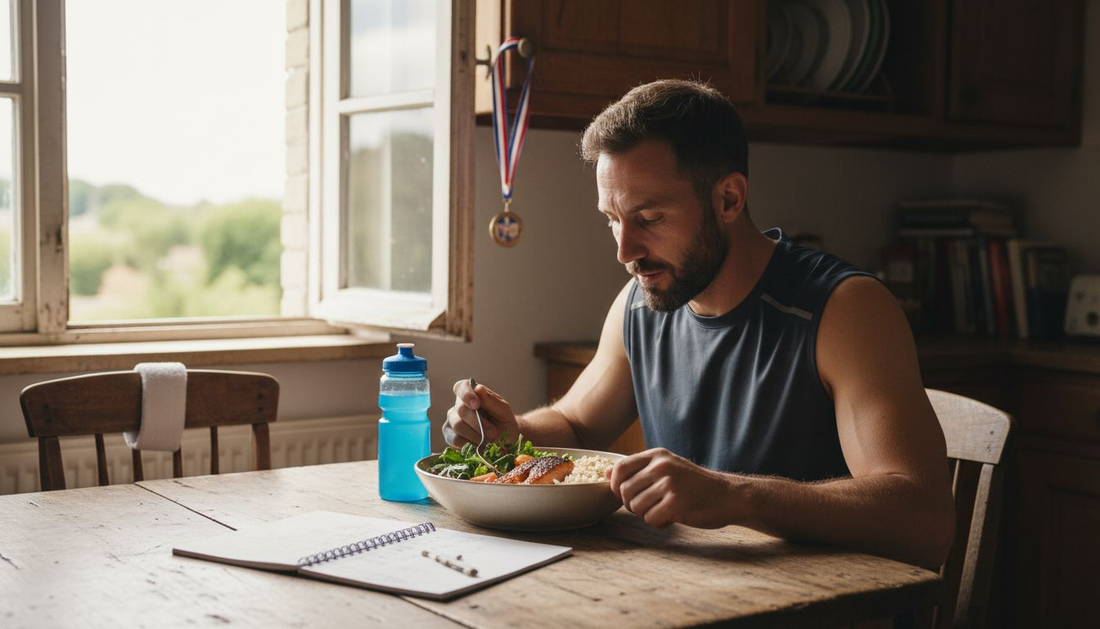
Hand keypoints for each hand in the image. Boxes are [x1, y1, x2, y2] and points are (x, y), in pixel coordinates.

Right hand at [443, 380, 520, 446]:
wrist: (505, 439)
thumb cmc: (503, 420)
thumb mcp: (503, 410)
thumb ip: (491, 400)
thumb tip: (478, 388)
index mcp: (471, 393)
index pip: (461, 387)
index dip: (467, 395)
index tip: (477, 405)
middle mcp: (458, 405)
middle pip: (461, 410)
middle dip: (478, 423)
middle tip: (493, 432)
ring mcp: (452, 420)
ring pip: (458, 425)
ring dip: (475, 434)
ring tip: (489, 440)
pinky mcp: (450, 436)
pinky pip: (454, 439)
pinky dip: (469, 444)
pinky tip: (478, 444)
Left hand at [609, 448, 736, 528]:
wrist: (727, 496)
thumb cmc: (695, 484)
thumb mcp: (668, 468)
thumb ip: (638, 469)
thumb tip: (607, 472)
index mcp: (658, 456)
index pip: (620, 467)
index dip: (615, 485)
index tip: (624, 495)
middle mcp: (661, 467)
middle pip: (625, 490)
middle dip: (631, 504)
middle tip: (649, 507)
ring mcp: (669, 485)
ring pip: (636, 507)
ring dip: (646, 514)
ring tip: (663, 511)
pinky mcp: (675, 504)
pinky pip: (650, 519)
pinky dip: (659, 523)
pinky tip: (672, 518)